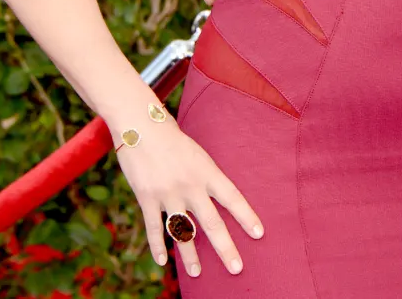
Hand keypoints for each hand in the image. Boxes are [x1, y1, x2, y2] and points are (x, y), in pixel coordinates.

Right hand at [114, 110, 262, 275]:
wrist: (141, 127)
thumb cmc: (173, 139)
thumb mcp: (198, 154)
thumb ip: (205, 177)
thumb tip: (216, 198)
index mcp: (207, 171)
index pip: (233, 197)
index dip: (247, 216)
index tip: (259, 234)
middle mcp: (191, 185)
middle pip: (212, 222)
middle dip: (225, 247)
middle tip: (237, 268)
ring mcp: (168, 194)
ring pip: (183, 231)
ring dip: (190, 255)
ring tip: (196, 274)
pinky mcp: (147, 199)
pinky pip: (154, 228)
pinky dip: (158, 246)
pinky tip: (163, 262)